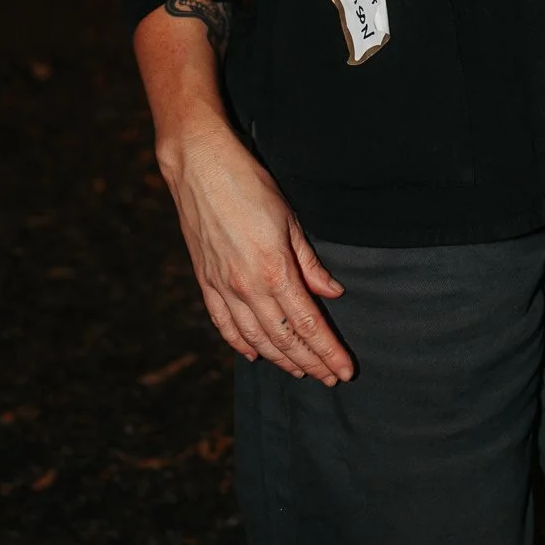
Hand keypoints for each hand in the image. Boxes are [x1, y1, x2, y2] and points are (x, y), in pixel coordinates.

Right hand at [159, 117, 352, 385]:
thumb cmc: (250, 185)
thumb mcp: (290, 219)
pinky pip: (224, 324)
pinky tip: (255, 355)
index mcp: (274, 271)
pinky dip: (241, 344)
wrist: (200, 166)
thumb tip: (332, 293)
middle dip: (310, 363)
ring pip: (255, 339)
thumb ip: (310, 263)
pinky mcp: (205, 282)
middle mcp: (247, 288)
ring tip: (302, 373)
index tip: (345, 371)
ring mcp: (222, 288)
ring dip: (280, 360)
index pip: (308, 325)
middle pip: (284, 339)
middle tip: (330, 378)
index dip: (328, 352)